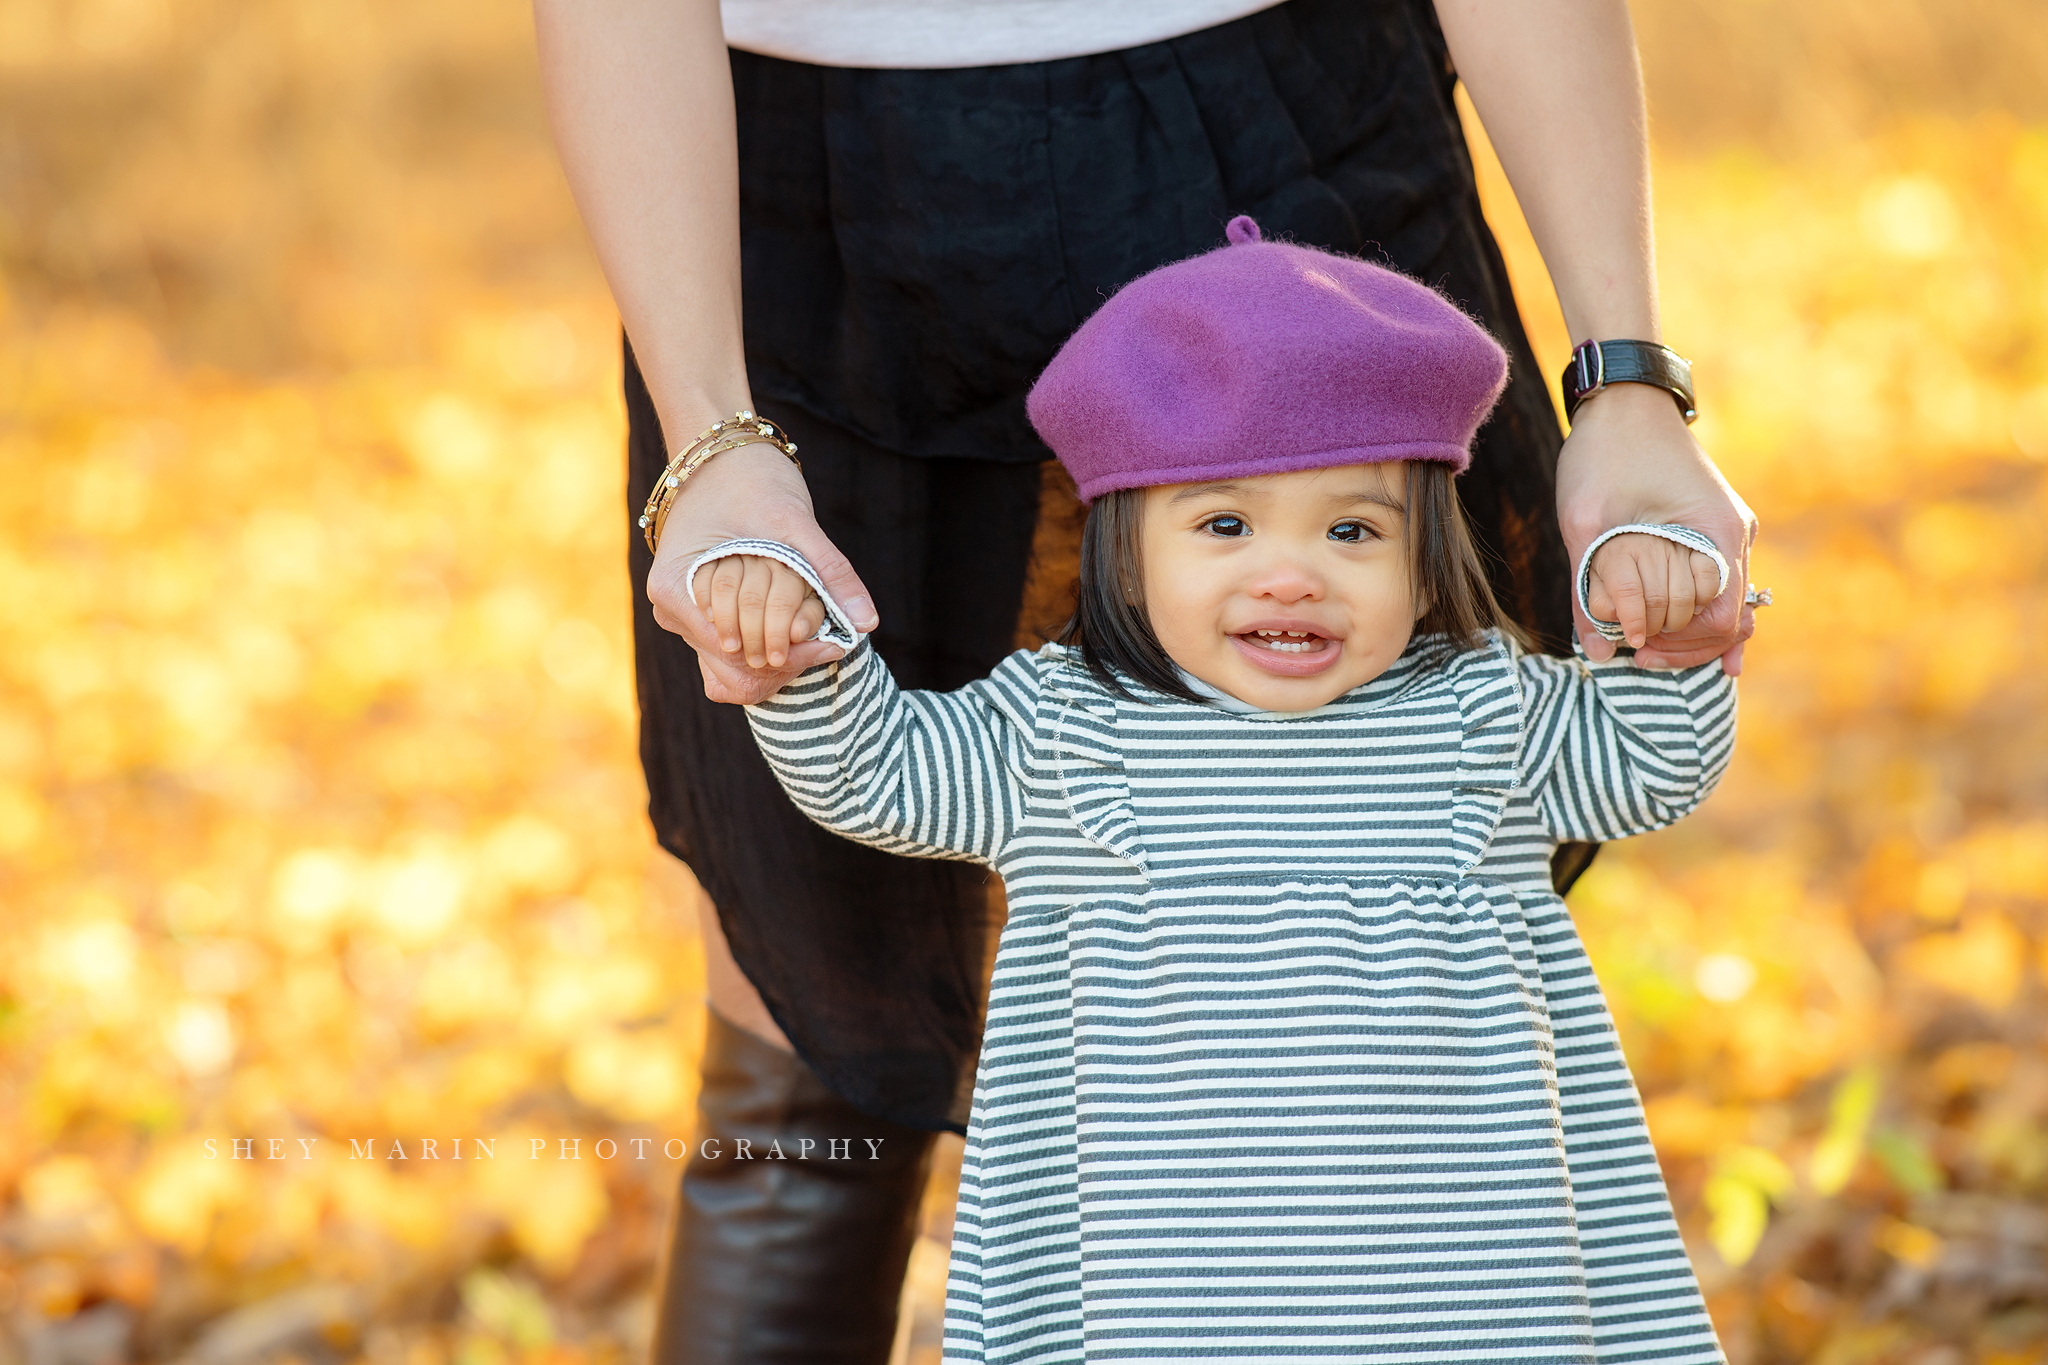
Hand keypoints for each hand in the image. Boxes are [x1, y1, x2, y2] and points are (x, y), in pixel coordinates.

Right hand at [645, 441, 876, 703]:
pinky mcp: (700, 612)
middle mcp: (671, 611)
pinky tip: (794, 621)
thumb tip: (867, 623)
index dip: (788, 655)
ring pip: (735, 667)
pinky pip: (735, 649)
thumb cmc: (753, 479)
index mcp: (677, 591)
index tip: (829, 644)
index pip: (737, 655)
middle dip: (785, 660)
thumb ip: (829, 573)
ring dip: (778, 652)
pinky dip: (767, 641)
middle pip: (735, 671)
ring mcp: (682, 615)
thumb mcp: (795, 523)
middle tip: (826, 641)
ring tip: (812, 627)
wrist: (724, 453)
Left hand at [1555, 382, 1758, 673]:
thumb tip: (1596, 655)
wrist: (1622, 399)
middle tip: (1637, 657)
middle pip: (1729, 619)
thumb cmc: (1605, 452)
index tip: (1638, 653)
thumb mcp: (1584, 524)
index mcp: (1718, 532)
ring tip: (1650, 651)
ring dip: (1691, 633)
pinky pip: (1714, 583)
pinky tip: (1684, 643)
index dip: (1684, 647)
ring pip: (1724, 603)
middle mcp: (1734, 534)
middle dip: (1686, 646)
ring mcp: (1725, 531)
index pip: (1723, 619)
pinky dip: (1698, 613)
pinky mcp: (1708, 527)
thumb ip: (1588, 591)